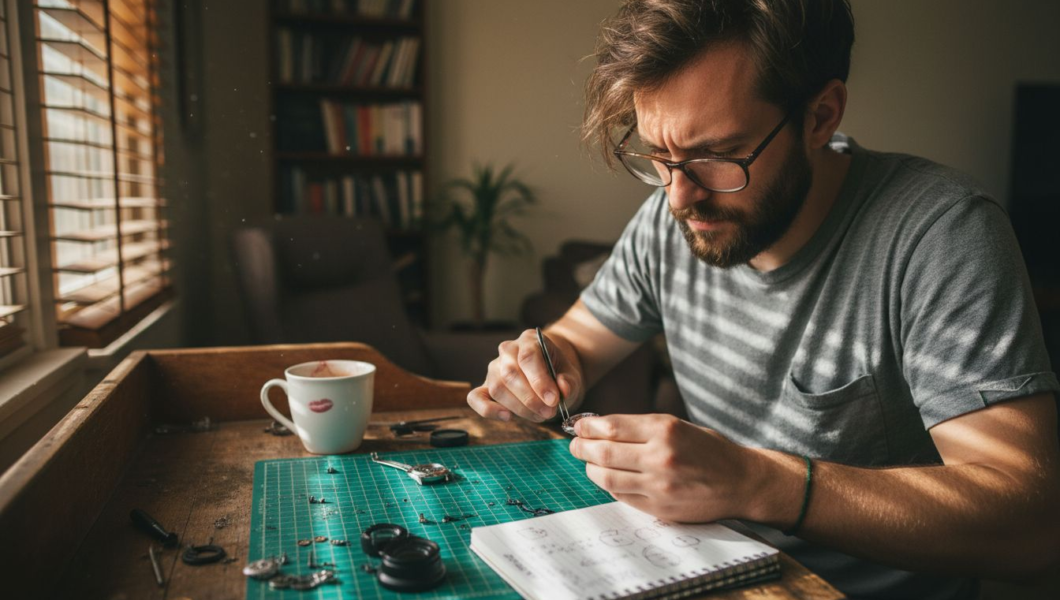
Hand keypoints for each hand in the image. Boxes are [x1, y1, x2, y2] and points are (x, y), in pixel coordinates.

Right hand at [467, 329, 583, 421]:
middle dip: (530, 399)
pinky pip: (476, 397)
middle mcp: (507, 350)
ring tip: (540, 416)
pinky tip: (507, 417)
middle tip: (549, 412)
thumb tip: (563, 389)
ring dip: (519, 407)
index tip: (553, 400)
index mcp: (529, 340)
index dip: (539, 381)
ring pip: (498, 388)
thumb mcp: (571, 375)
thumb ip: (569, 382)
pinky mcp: (485, 386)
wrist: (551, 374)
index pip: (528, 358)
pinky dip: (487, 410)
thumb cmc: (560, 374)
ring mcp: (494, 368)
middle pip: (510, 374)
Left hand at [569, 414, 757, 521]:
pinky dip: (609, 484)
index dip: (587, 426)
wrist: (742, 482)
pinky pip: (621, 495)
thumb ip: (642, 427)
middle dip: (581, 447)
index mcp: (665, 429)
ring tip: (589, 462)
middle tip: (575, 445)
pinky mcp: (659, 508)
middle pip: (603, 452)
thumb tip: (601, 428)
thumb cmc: (710, 450)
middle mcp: (660, 456)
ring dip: (590, 468)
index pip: (611, 427)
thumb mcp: (678, 425)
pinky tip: (609, 477)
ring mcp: (658, 485)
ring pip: (606, 477)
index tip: (579, 426)